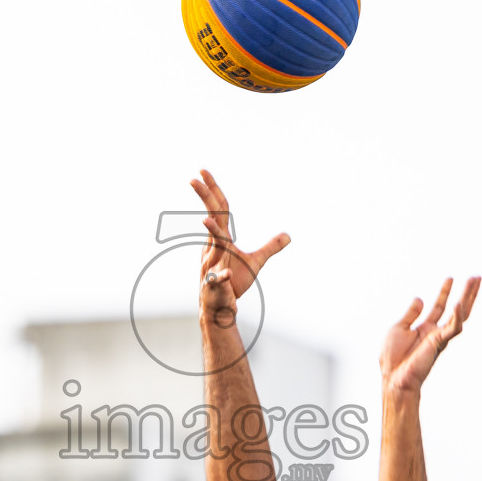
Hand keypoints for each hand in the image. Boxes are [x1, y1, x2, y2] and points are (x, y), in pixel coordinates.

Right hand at [190, 170, 289, 307]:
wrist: (218, 309)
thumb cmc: (232, 284)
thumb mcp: (254, 263)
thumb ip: (270, 248)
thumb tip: (288, 236)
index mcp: (221, 240)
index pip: (219, 211)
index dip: (213, 191)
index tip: (203, 171)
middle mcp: (214, 249)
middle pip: (213, 219)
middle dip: (204, 199)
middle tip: (194, 179)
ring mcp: (212, 266)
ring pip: (213, 246)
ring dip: (212, 233)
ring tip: (206, 219)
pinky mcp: (216, 286)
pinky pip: (218, 280)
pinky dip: (221, 278)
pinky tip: (225, 276)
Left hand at [380, 277, 480, 393]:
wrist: (394, 377)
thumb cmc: (394, 358)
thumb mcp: (399, 328)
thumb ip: (411, 314)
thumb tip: (419, 298)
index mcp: (426, 329)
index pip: (439, 307)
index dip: (444, 292)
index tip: (450, 278)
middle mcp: (436, 332)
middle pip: (456, 309)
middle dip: (467, 293)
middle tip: (476, 277)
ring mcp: (440, 337)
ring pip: (460, 315)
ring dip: (468, 297)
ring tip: (475, 281)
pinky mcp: (439, 342)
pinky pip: (452, 328)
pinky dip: (457, 316)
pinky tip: (458, 303)